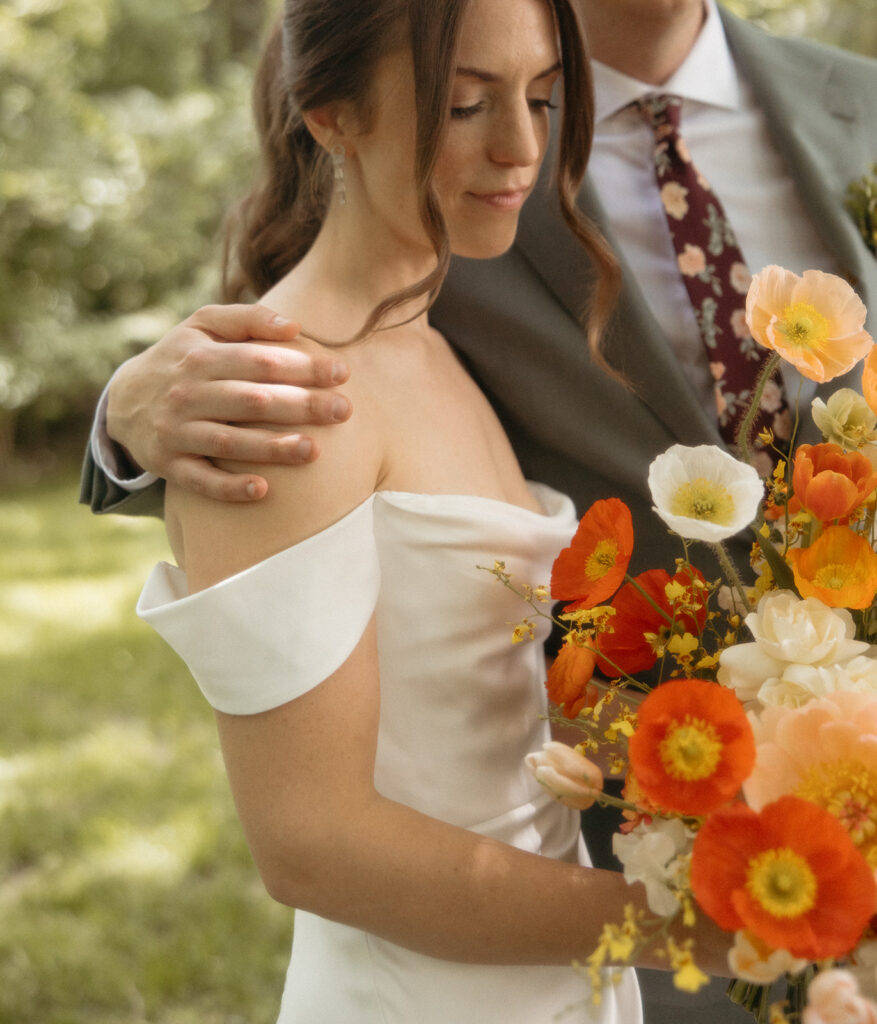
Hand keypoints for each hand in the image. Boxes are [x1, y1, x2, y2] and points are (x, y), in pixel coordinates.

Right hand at [106, 303, 351, 500]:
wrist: (123, 402)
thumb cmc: (182, 359)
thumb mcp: (202, 326)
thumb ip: (247, 320)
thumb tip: (294, 324)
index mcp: (200, 358)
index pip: (260, 361)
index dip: (303, 367)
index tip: (342, 373)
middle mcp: (187, 395)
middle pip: (252, 401)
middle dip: (301, 406)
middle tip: (343, 411)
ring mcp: (177, 432)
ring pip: (230, 443)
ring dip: (272, 448)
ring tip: (314, 450)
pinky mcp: (170, 466)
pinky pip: (201, 480)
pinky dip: (229, 488)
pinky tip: (262, 490)